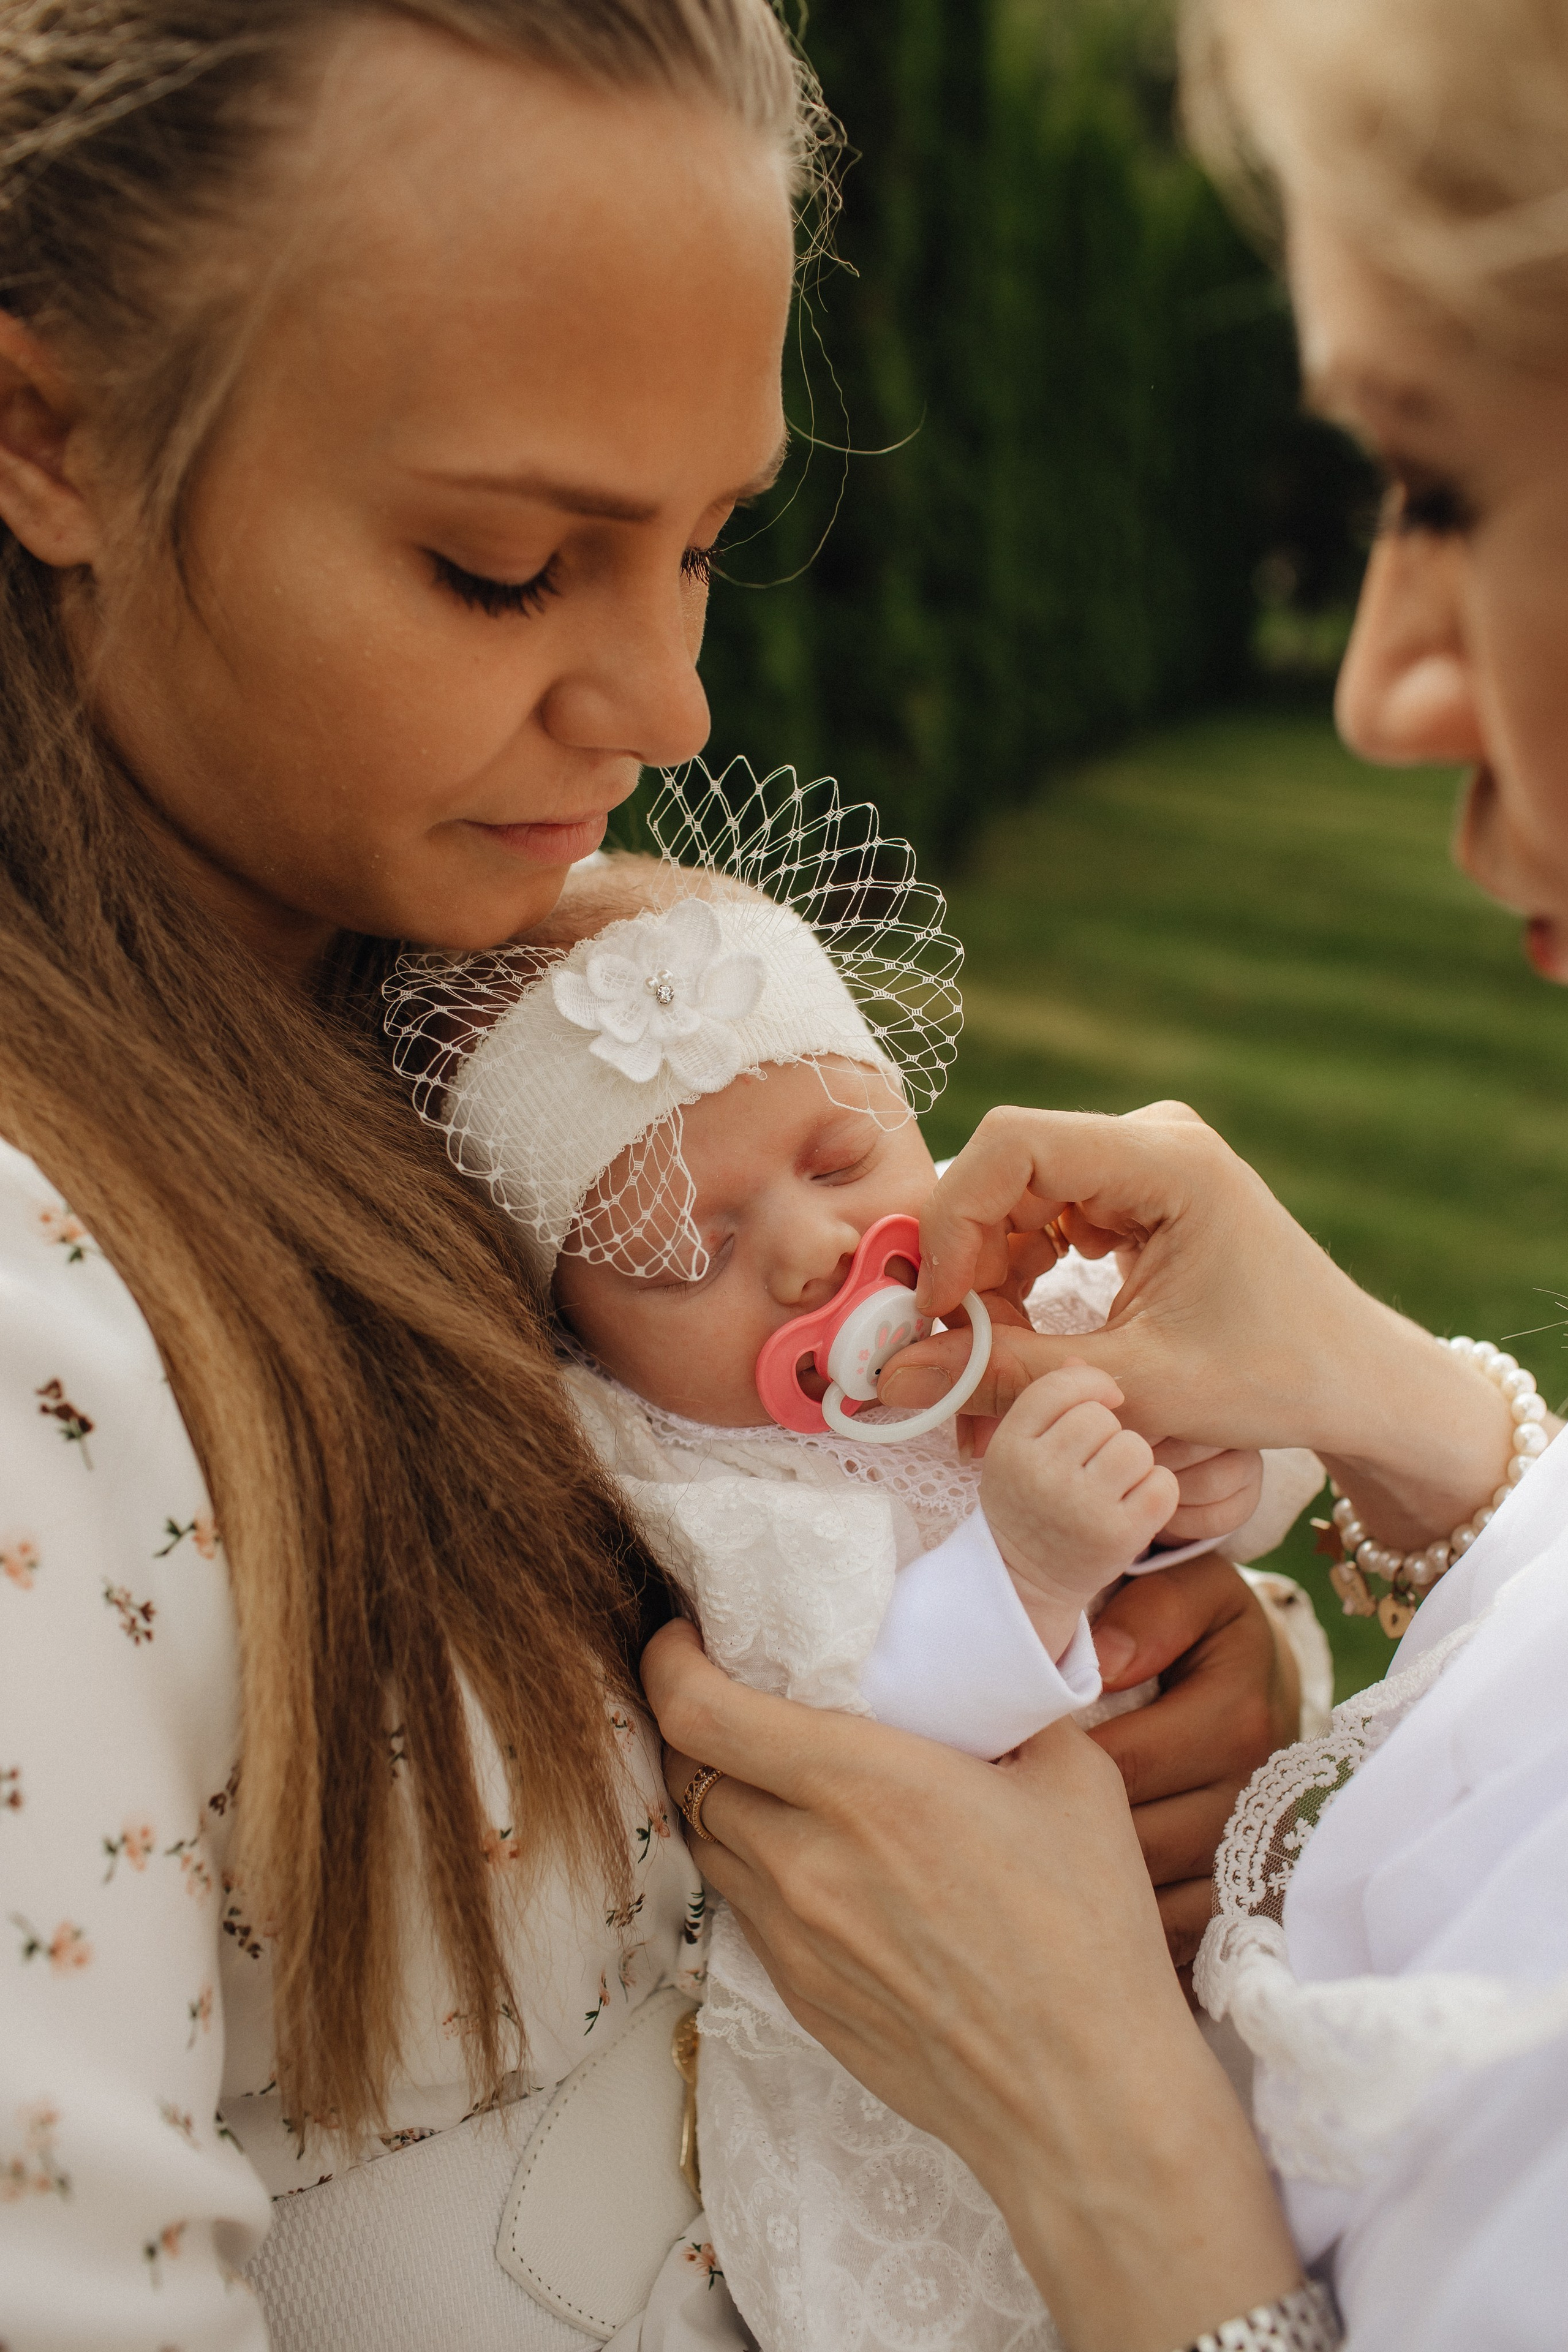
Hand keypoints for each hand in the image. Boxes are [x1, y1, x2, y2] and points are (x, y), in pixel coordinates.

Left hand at [645, 1620, 1300, 2351]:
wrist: (1084, 2099)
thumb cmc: (1087, 1932)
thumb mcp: (1072, 1778)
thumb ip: (1009, 1708)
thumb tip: (989, 1665)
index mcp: (862, 1783)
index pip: (699, 1710)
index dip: (668, 1661)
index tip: (682, 1635)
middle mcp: (804, 1858)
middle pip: (686, 1772)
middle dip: (695, 1724)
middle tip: (731, 1695)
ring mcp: (792, 1937)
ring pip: (707, 1842)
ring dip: (721, 1798)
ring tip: (767, 1775)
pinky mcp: (799, 1997)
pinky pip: (743, 1910)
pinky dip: (756, 1868)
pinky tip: (811, 1861)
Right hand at [884, 1102, 1513, 1547]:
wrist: (1356, 1381)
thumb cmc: (1271, 1381)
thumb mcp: (1132, 1388)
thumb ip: (1007, 1376)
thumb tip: (891, 1375)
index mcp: (1171, 1162)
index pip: (1014, 1143)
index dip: (954, 1219)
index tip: (938, 1305)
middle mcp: (1157, 1138)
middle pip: (1009, 1168)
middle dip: (967, 1258)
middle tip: (954, 1344)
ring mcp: (1149, 1158)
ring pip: (1020, 1193)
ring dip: (990, 1271)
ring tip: (994, 1350)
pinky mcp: (1141, 1188)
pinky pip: (1049, 1210)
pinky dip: (1022, 1269)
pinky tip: (1029, 1329)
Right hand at [980, 1361, 1179, 1654]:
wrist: (1027, 1580)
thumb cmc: (1031, 1501)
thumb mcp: (1020, 1446)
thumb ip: (1048, 1400)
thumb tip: (1085, 1363)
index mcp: (1010, 1445)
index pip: (1060, 1386)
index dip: (1091, 1384)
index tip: (1105, 1401)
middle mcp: (1041, 1474)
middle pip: (1102, 1416)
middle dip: (1111, 1433)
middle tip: (1097, 1463)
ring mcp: (1080, 1507)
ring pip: (1135, 1448)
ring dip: (1136, 1462)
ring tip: (1116, 1484)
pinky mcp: (1119, 1536)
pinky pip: (1162, 1484)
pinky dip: (1157, 1491)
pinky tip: (1136, 1504)